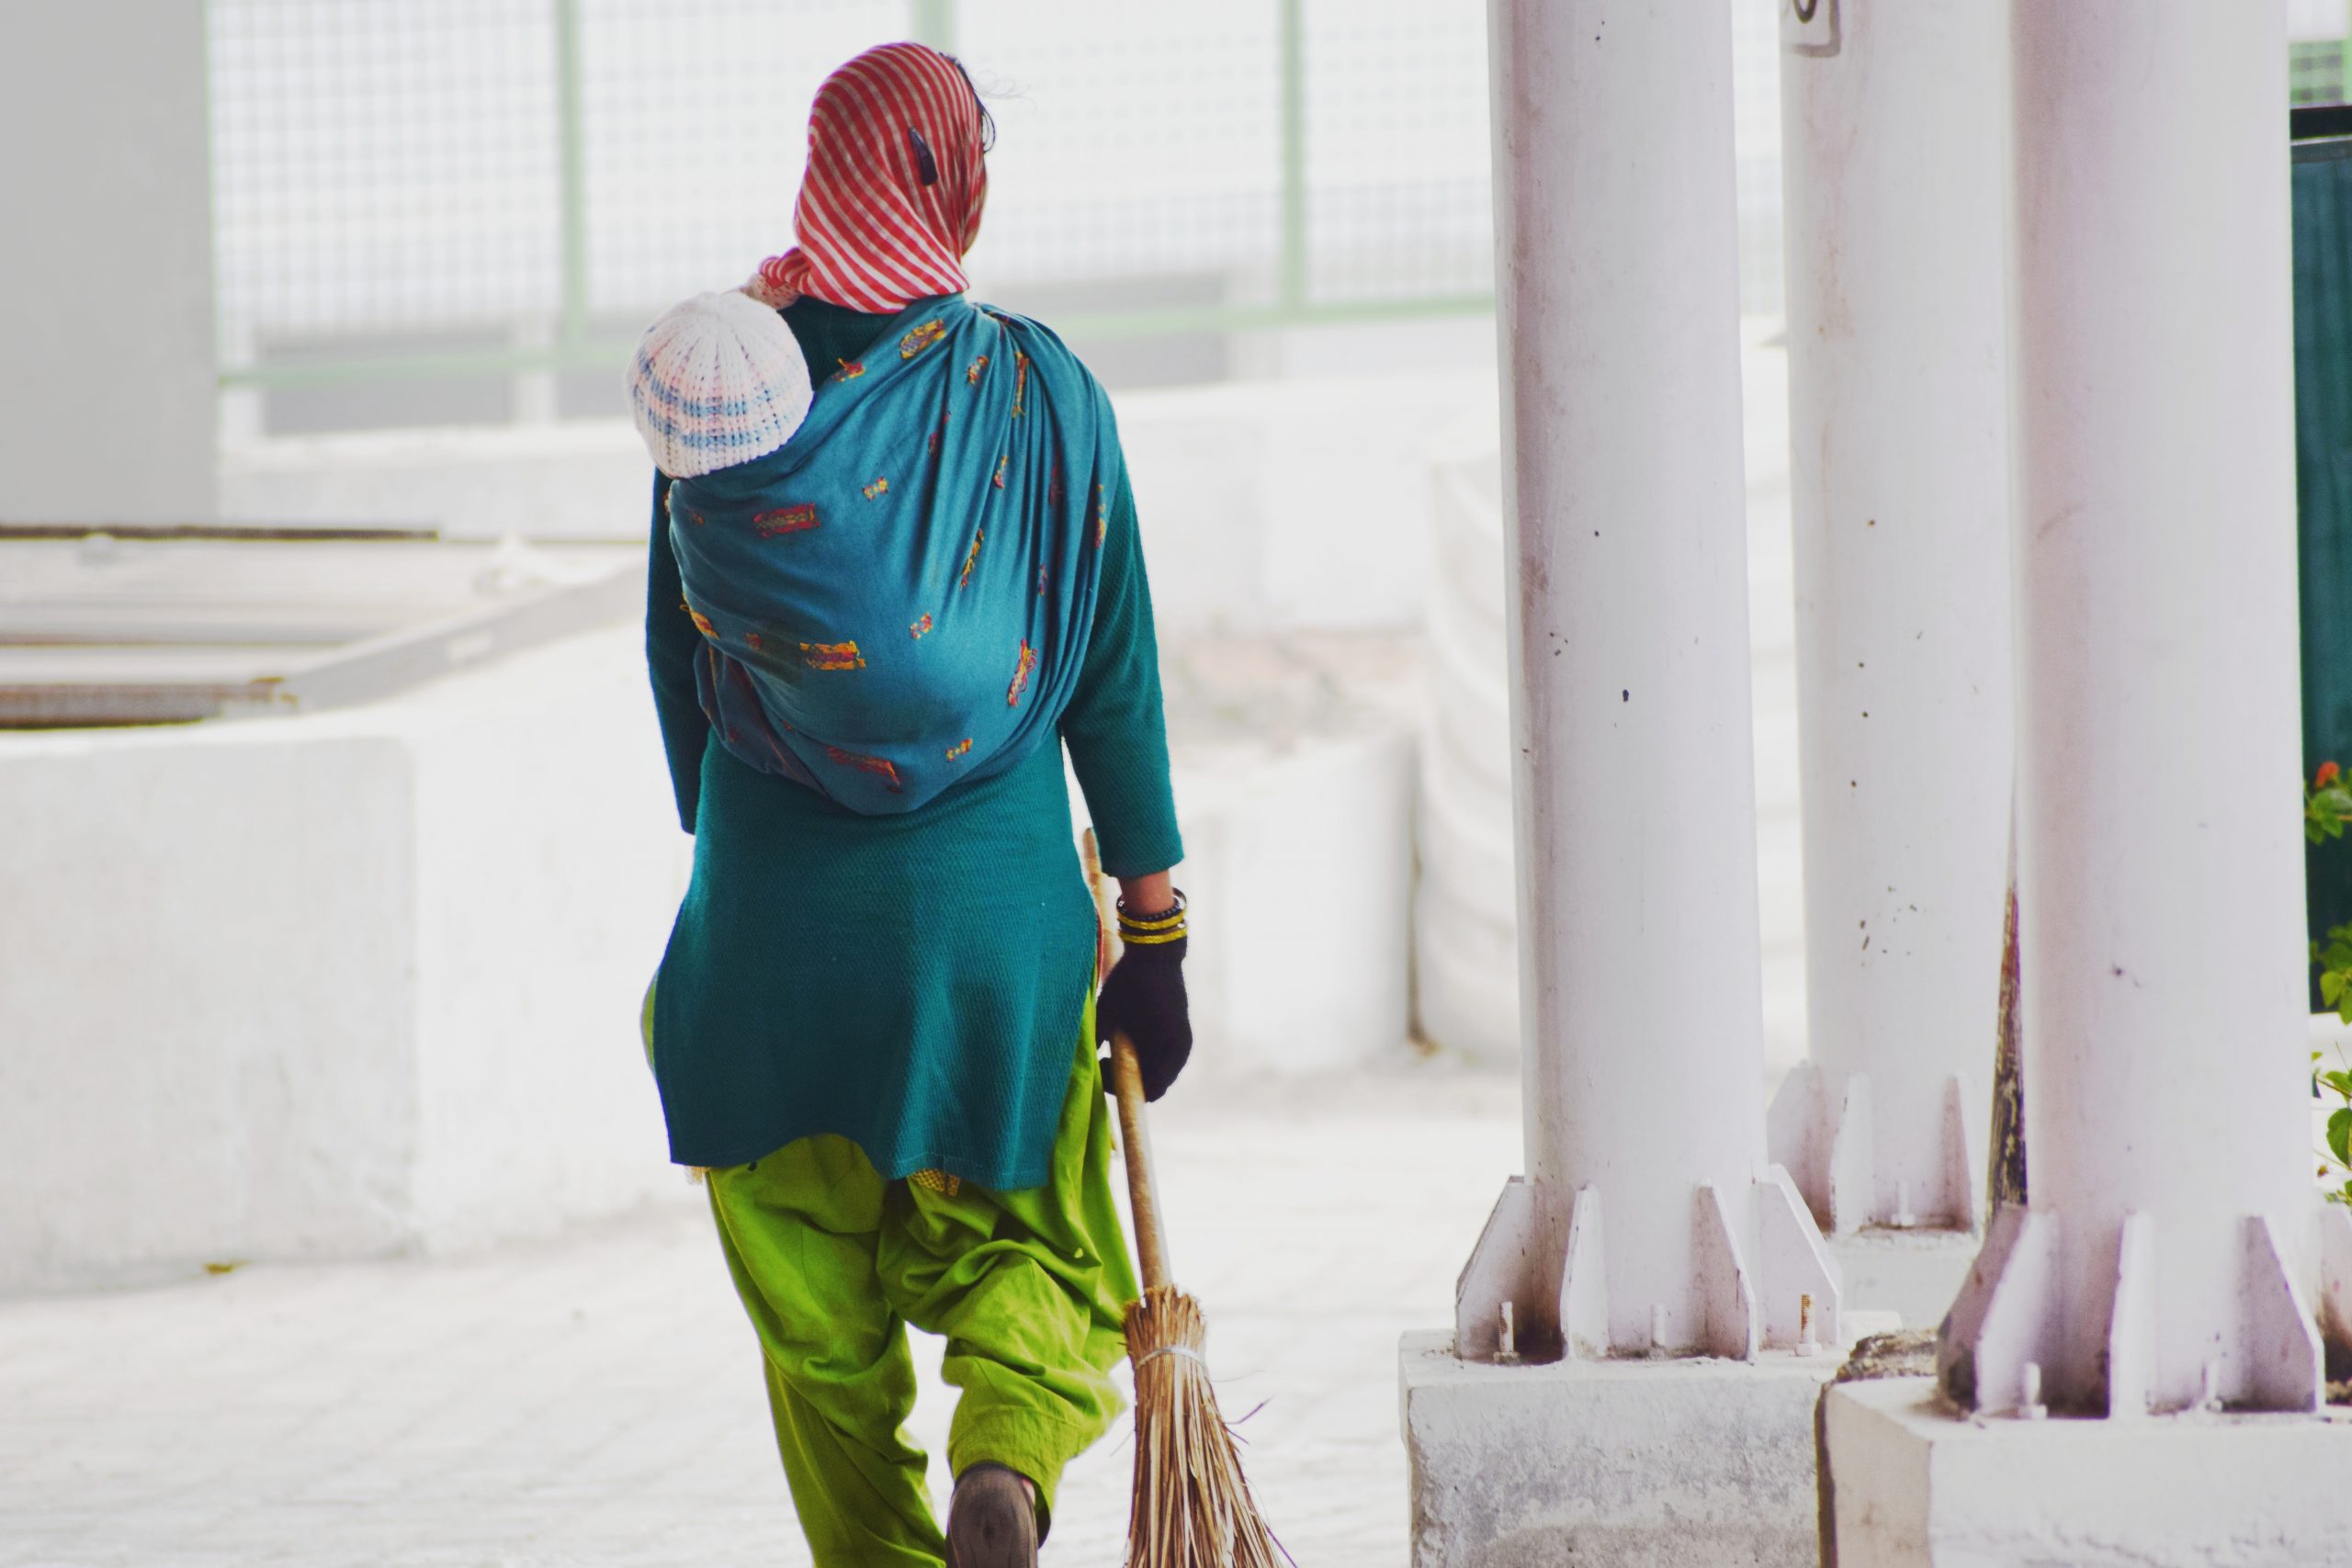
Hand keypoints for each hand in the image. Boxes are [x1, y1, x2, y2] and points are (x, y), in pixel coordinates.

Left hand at [1096, 910, 1190, 1101]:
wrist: (1155, 950)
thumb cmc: (1129, 981)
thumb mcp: (1108, 1012)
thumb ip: (1097, 1039)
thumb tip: (1085, 1061)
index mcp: (1168, 1048)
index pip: (1151, 1090)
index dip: (1123, 1090)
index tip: (1102, 1069)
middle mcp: (1181, 1049)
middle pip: (1157, 1084)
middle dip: (1129, 1080)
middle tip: (1103, 1061)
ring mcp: (1182, 1039)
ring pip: (1160, 1070)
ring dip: (1138, 1068)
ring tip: (1113, 1050)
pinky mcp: (1179, 1030)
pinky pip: (1163, 1057)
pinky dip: (1146, 1057)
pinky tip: (1126, 1041)